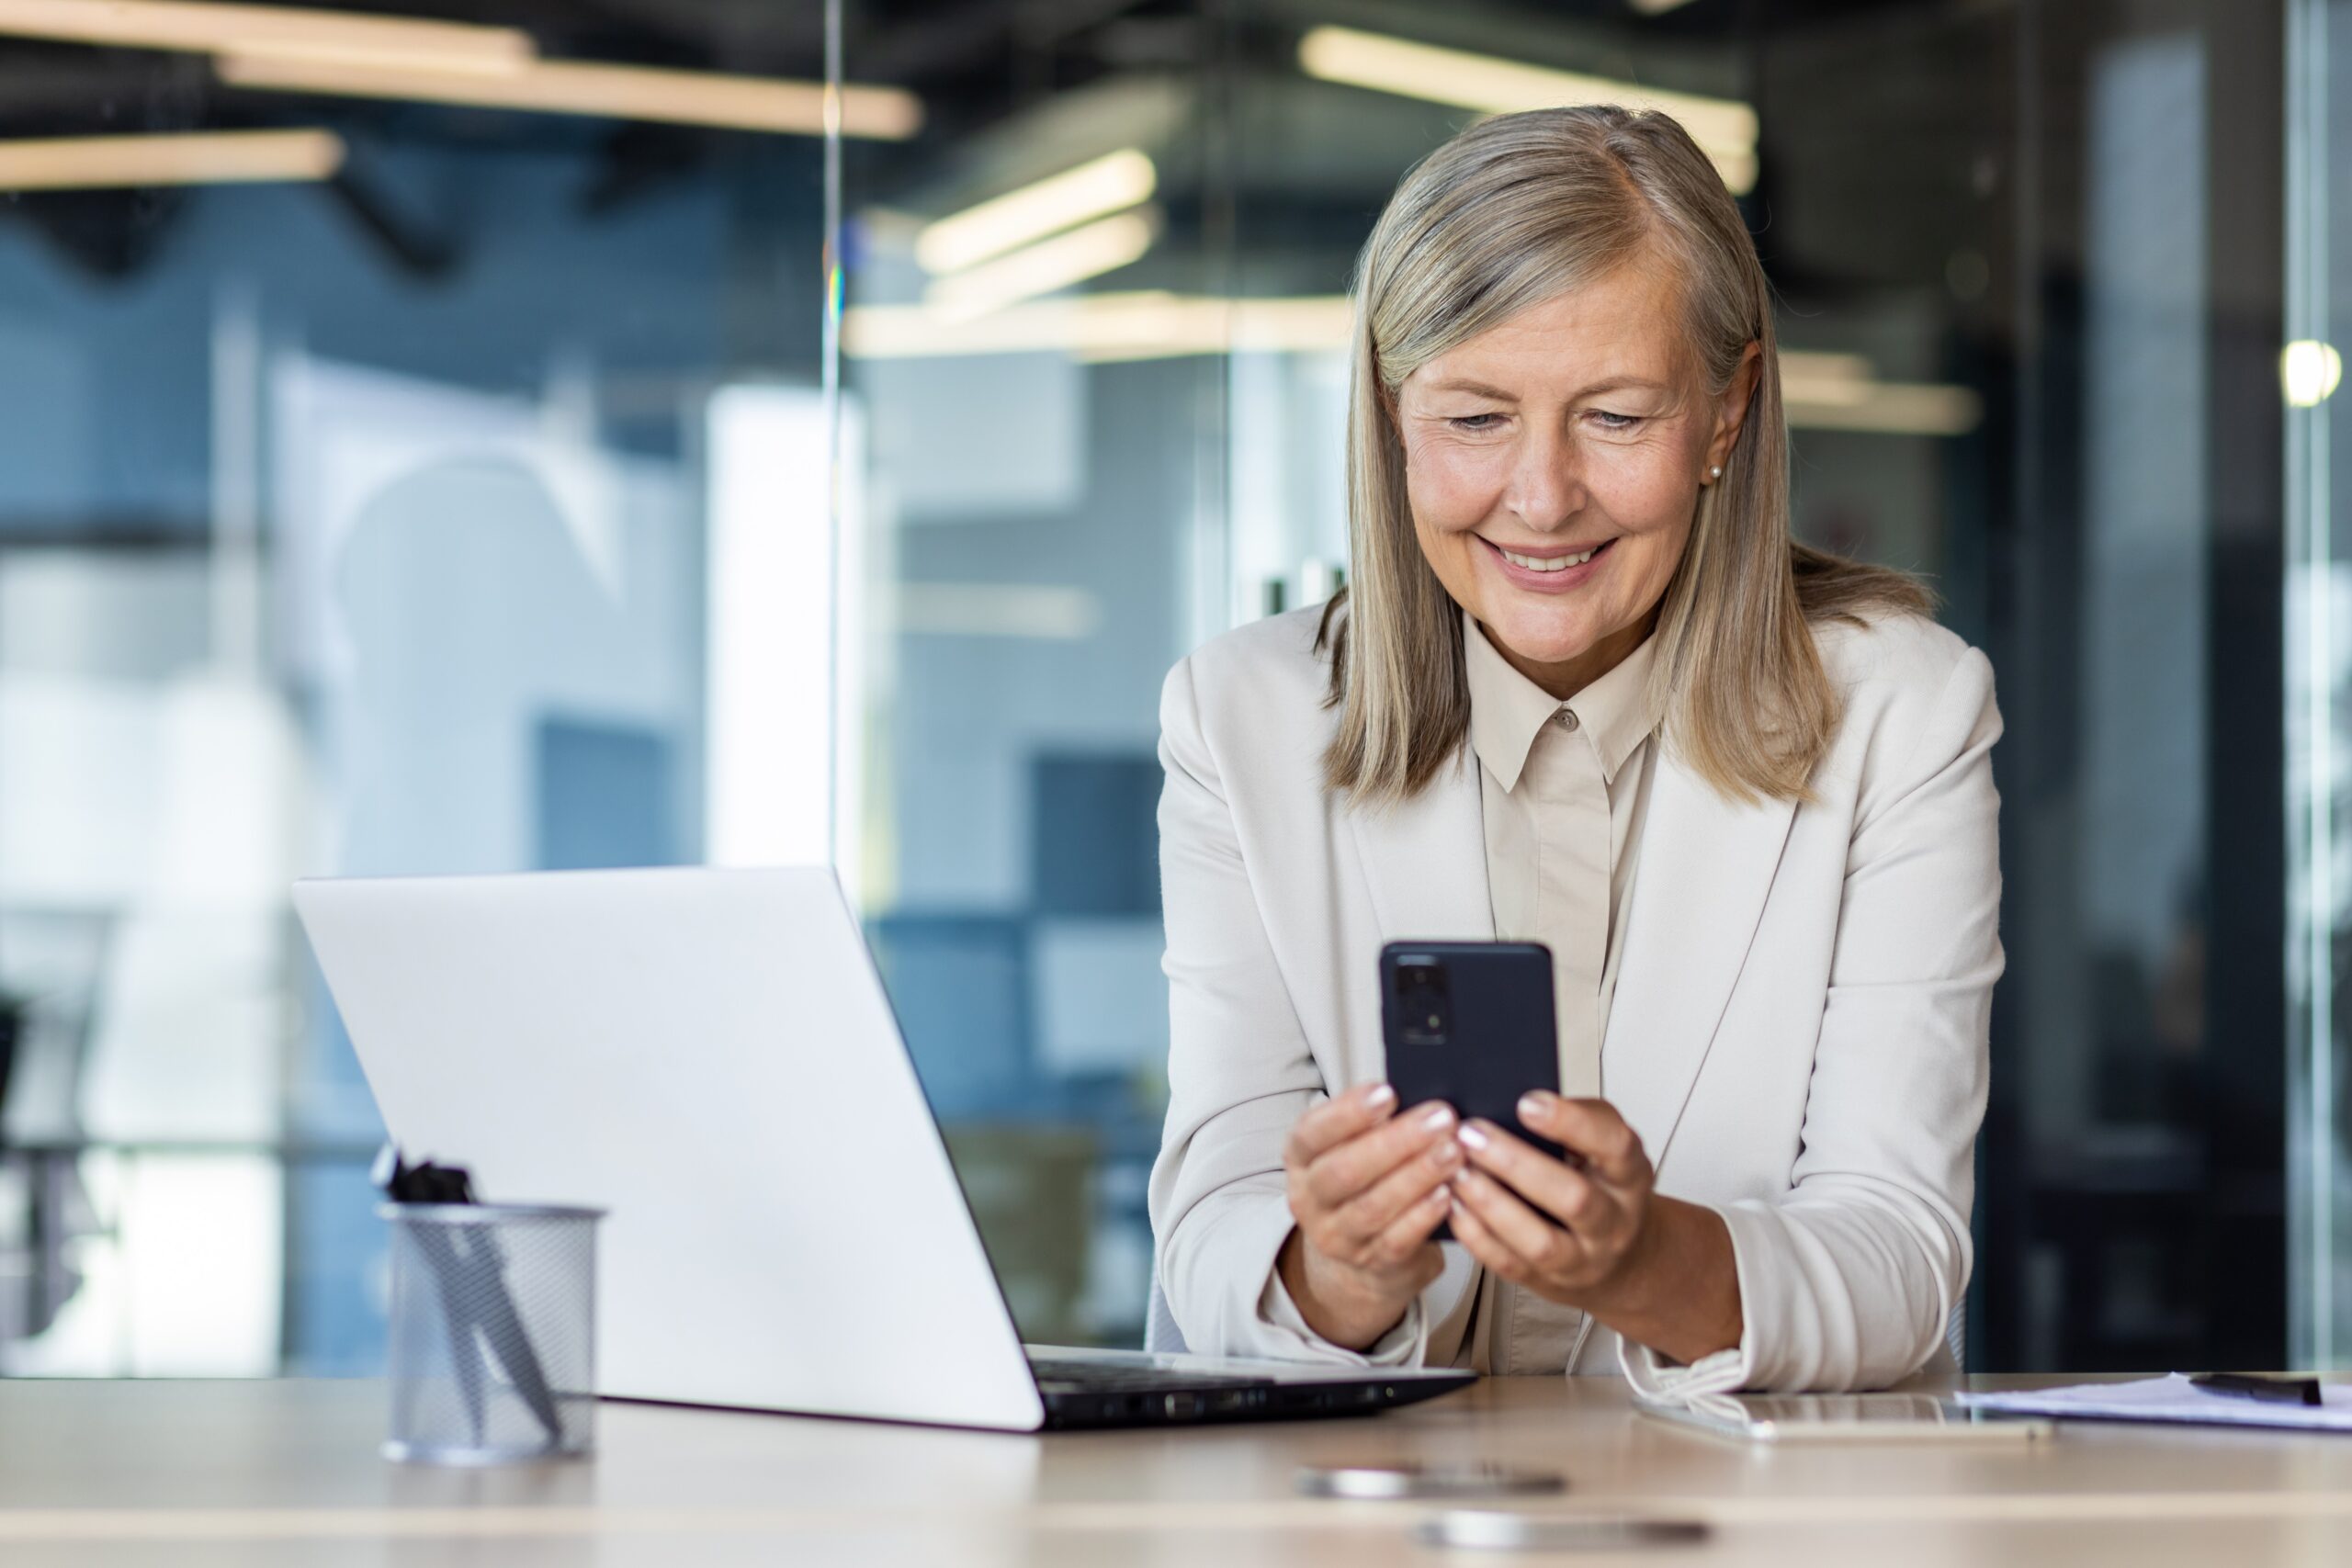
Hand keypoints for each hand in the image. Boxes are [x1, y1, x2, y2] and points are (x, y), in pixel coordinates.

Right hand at [1277, 1083, 1462, 1349]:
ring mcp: (1337, 1236)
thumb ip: (1372, 1122)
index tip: (1388, 1092)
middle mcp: (1310, 1198)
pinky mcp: (1370, 1262)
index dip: (1348, 1113)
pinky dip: (1423, 1215)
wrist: (1357, 1253)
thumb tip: (1419, 1086)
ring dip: (1417, 1176)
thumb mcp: (1351, 1147)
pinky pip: (1397, 1240)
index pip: (1312, 1133)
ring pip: (1373, 1207)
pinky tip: (1448, 1193)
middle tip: (1441, 1118)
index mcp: (1301, 1158)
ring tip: (1453, 1151)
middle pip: (1344, 1171)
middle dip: (1396, 1141)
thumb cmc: (1363, 1180)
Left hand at [1446, 1091, 1742, 1365]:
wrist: (1622, 1262)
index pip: (1614, 1146)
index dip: (1572, 1123)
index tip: (1527, 1103)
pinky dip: (1477, 1235)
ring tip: (1457, 1172)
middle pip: (1574, 1198)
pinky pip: (1509, 1264)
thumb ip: (1575, 1121)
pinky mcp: (1548, 1282)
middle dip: (1517, 1164)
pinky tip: (1454, 1205)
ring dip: (1492, 1205)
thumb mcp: (1606, 1150)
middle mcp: (1612, 1221)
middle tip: (1472, 1135)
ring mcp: (1582, 1258)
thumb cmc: (1604, 1191)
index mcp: (1628, 1176)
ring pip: (1540, 1241)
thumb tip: (1514, 1097)